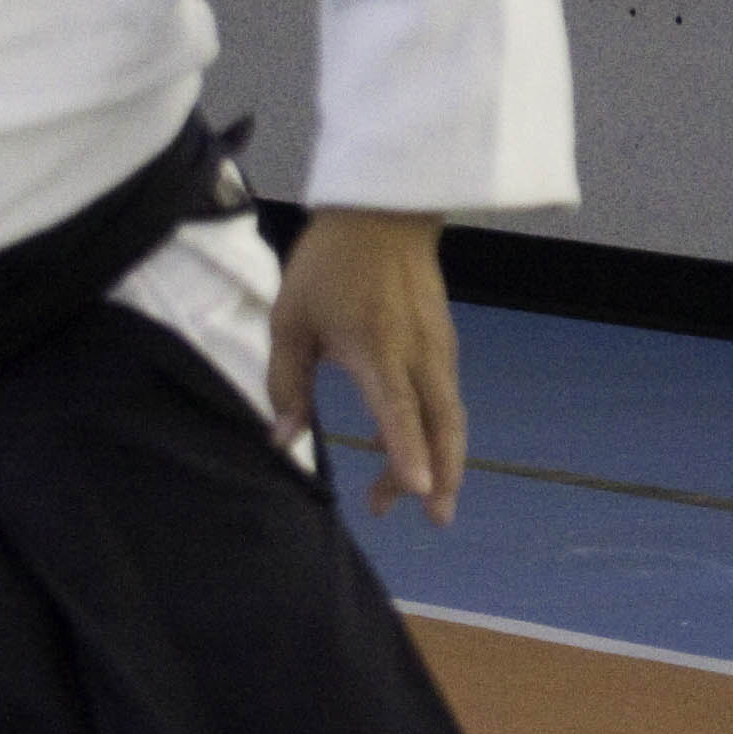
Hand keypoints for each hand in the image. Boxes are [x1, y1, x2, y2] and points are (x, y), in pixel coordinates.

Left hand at [266, 207, 467, 520]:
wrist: (384, 212)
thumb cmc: (329, 265)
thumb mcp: (290, 320)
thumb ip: (286, 383)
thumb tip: (283, 440)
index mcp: (378, 350)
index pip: (398, 413)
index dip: (407, 454)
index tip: (418, 491)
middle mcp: (419, 356)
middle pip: (441, 428)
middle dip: (440, 477)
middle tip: (433, 520)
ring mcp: (438, 350)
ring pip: (449, 418)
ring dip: (439, 460)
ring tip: (416, 497)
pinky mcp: (443, 345)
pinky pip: (444, 399)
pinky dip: (435, 431)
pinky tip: (408, 447)